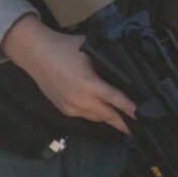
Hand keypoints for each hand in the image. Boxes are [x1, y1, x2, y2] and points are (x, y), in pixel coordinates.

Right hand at [0, 15, 136, 132]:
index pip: (114, 99)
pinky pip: (85, 115)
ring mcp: (70, 107)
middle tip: (137, 128)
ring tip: (124, 119)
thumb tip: (124, 68)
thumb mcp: (90, 50)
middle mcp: (79, 99)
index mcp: (87, 84)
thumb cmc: (63, 48)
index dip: (130, 109)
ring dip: (109, 118)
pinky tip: (104, 110)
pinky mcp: (64, 109)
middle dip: (123, 123)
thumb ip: (107, 61)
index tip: (141, 116)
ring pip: (97, 118)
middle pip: (107, 116)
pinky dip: (96, 114)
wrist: (35, 54)